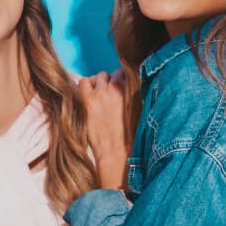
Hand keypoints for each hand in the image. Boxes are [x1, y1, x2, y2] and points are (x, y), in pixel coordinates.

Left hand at [78, 70, 130, 188]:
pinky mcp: (88, 101)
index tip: (120, 91)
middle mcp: (119, 86)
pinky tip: (88, 98)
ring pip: (99, 76)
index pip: (126, 72)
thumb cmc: (132, 137)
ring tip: (99, 98)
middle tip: (109, 97)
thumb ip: (135, 96)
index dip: (122, 81)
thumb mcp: (142, 112)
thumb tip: (129, 87)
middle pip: (112, 74)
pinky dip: (85, 87)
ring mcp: (102, 92)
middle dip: (111, 83)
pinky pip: (83, 82)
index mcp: (135, 89)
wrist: (118, 153)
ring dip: (99, 84)